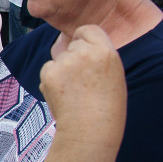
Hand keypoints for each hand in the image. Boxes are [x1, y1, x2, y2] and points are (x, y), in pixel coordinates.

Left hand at [39, 25, 125, 142]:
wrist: (90, 132)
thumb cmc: (107, 109)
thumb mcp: (114, 75)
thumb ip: (99, 57)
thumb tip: (82, 47)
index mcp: (106, 51)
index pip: (88, 29)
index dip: (85, 40)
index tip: (86, 52)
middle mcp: (84, 52)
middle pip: (72, 44)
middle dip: (74, 57)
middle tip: (83, 81)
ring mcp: (64, 62)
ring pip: (59, 57)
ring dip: (63, 69)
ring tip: (75, 92)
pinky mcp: (49, 73)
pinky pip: (48, 69)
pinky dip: (52, 79)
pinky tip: (64, 95)